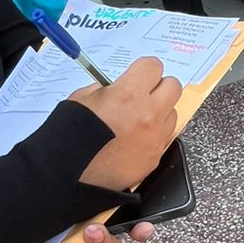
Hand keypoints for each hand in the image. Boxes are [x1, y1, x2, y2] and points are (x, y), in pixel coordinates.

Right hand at [70, 57, 180, 191]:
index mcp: (128, 95)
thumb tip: (116, 87)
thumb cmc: (71, 139)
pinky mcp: (155, 158)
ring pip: (172, 113)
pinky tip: (134, 140)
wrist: (70, 176)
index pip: (153, 66)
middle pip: (173, 86)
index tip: (138, 74)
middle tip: (143, 93)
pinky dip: (153, 135)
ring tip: (137, 120)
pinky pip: (164, 138)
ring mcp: (154, 138)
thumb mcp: (81, 99)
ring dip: (159, 112)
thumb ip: (104, 88)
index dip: (144, 69)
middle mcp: (147, 115)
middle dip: (159, 87)